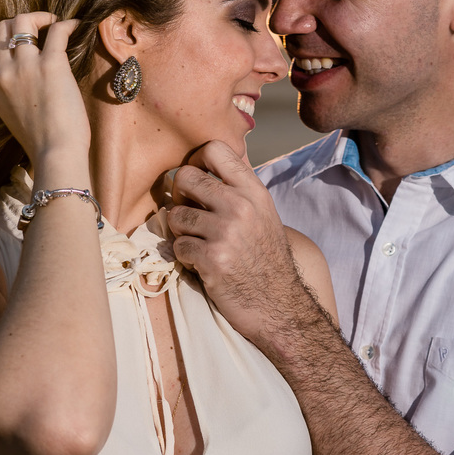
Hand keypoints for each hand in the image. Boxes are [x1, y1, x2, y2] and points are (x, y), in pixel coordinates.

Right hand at [0, 13, 87, 168]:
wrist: (56, 155)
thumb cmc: (42, 143)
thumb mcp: (12, 116)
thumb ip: (12, 94)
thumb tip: (29, 80)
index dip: (3, 38)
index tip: (22, 41)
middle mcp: (4, 74)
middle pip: (2, 28)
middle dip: (20, 22)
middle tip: (40, 27)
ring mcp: (25, 68)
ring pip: (24, 21)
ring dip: (41, 17)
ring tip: (55, 22)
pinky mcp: (51, 66)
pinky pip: (57, 31)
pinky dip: (67, 24)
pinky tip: (77, 25)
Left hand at [167, 141, 307, 340]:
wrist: (277, 305)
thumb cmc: (265, 259)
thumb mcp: (262, 213)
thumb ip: (237, 189)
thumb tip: (202, 165)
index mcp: (253, 191)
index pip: (214, 149)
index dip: (195, 160)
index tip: (195, 180)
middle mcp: (240, 206)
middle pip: (184, 177)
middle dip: (179, 197)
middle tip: (189, 214)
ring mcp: (225, 232)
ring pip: (175, 215)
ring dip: (181, 232)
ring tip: (198, 243)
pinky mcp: (212, 258)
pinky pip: (177, 246)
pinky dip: (184, 257)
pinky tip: (202, 264)